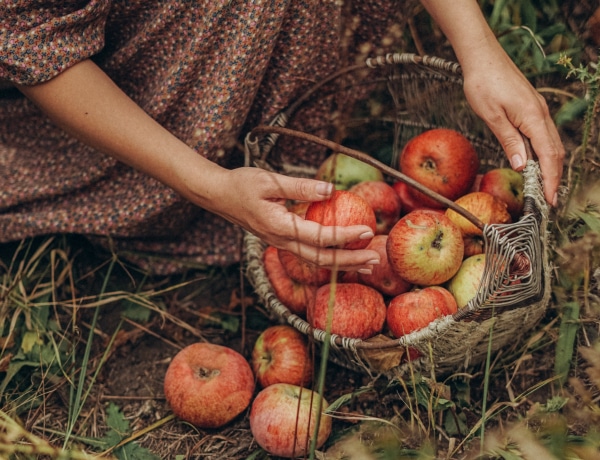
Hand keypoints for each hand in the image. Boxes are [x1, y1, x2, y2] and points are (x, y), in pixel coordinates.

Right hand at [206, 167, 380, 271]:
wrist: (219, 196)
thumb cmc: (242, 184)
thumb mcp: (270, 180)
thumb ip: (300, 187)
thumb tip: (331, 190)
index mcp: (279, 227)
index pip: (319, 237)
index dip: (345, 236)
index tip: (368, 231)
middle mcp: (281, 241)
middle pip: (321, 259)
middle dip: (350, 261)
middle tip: (376, 259)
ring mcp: (281, 244)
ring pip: (316, 261)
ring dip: (343, 264)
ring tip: (367, 264)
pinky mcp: (281, 241)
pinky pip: (309, 254)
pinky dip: (330, 258)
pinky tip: (344, 255)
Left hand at [460, 50, 564, 206]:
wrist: (482, 57)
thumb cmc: (483, 83)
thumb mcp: (492, 116)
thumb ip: (509, 140)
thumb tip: (522, 165)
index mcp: (533, 117)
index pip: (548, 156)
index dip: (551, 179)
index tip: (550, 200)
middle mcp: (541, 114)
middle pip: (555, 152)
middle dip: (554, 177)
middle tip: (548, 201)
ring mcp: (537, 110)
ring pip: (550, 143)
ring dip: (549, 166)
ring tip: (543, 187)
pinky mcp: (531, 108)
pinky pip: (542, 135)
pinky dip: (542, 153)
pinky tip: (533, 163)